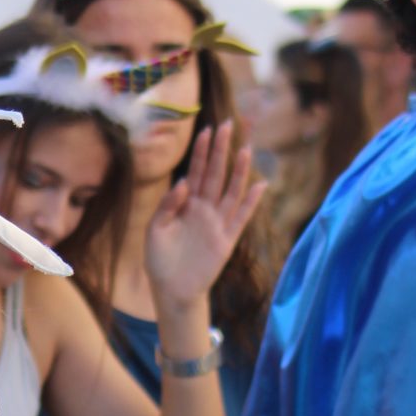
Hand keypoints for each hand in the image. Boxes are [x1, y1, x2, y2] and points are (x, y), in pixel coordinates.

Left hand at [143, 122, 266, 315]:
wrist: (171, 290)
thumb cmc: (159, 260)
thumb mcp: (155, 230)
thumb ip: (167, 206)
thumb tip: (183, 182)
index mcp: (185, 205)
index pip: (196, 172)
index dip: (202, 152)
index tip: (207, 130)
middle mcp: (204, 210)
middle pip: (216, 174)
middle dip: (221, 150)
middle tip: (229, 125)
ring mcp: (217, 224)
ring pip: (231, 191)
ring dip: (239, 171)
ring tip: (246, 149)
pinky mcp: (226, 241)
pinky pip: (240, 218)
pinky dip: (250, 202)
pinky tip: (260, 185)